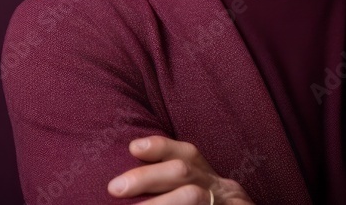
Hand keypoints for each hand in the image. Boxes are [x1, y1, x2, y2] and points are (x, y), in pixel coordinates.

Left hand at [107, 135, 254, 203]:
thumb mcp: (201, 194)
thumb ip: (174, 186)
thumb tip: (128, 183)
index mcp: (211, 179)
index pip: (187, 154)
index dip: (161, 148)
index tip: (134, 147)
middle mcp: (222, 189)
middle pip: (183, 172)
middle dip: (146, 176)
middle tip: (115, 187)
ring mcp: (230, 204)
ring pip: (192, 197)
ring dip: (159, 202)